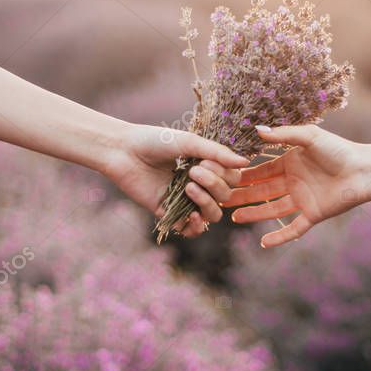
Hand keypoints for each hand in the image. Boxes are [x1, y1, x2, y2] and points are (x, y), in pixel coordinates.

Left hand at [104, 124, 246, 237]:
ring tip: (189, 188)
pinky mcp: (169, 213)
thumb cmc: (155, 141)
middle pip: (225, 197)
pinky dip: (196, 226)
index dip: (225, 174)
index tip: (205, 161)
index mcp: (207, 166)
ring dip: (207, 204)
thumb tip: (246, 162)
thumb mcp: (190, 142)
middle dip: (214, 185)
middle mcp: (199, 184)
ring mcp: (185, 200)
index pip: (232, 178)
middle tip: (193, 171)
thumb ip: (217, 153)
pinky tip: (191, 214)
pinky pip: (191, 230)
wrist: (123, 151)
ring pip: (213, 215)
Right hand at [222, 125, 368, 246]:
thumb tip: (256, 130)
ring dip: (254, 214)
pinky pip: (293, 229)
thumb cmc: (339, 149)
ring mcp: (302, 200)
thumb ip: (283, 135)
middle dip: (241, 195)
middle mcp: (292, 182)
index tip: (221, 177)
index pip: (260, 171)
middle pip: (261, 191)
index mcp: (289, 163)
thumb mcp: (309, 136)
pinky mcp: (313, 215)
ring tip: (234, 217)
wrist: (365, 170)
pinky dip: (280, 236)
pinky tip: (264, 243)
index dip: (242, 175)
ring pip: (271, 209)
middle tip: (219, 199)